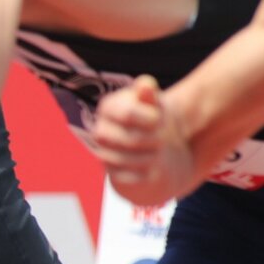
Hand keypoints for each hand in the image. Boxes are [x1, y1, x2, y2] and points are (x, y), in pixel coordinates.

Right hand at [92, 74, 196, 206]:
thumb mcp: (154, 103)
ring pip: (128, 160)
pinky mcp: (113, 175)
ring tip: (159, 150)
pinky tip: (154, 166)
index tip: (160, 118)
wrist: (153, 145)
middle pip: (128, 139)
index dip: (150, 118)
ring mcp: (105, 154)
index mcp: (109, 108)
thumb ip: (149, 94)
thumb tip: (146, 85)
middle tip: (162, 137)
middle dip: (152, 139)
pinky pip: (130, 178)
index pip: (128, 114)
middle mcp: (101, 131)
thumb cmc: (152, 118)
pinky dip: (147, 173)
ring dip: (151, 156)